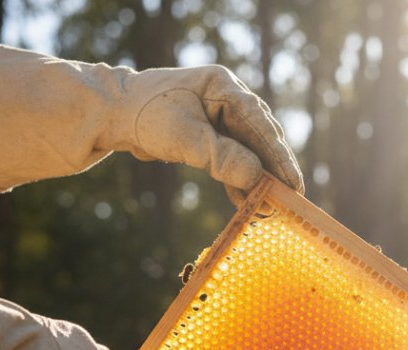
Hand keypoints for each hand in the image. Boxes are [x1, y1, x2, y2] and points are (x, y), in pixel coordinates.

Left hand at [116, 65, 304, 203]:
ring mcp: (220, 114)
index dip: (279, 156)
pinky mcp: (211, 132)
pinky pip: (233, 156)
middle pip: (260, 136)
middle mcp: (227, 97)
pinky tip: (245, 199)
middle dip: (274, 168)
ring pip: (248, 149)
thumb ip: (221, 157)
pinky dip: (238, 177)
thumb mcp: (185, 138)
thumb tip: (256, 178)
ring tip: (270, 206)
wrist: (113, 114)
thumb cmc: (146, 116)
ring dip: (257, 177)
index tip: (293, 185)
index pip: (259, 123)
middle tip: (290, 199)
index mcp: (223, 86)